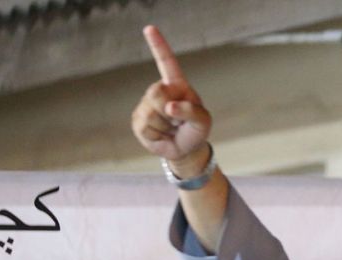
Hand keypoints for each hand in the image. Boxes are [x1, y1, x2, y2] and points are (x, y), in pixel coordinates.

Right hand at [131, 25, 211, 170]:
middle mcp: (159, 91)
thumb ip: (191, 111)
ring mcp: (146, 105)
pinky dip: (158, 136)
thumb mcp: (203, 121)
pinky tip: (162, 135)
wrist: (185, 149)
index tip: (149, 28)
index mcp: (177, 85)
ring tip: (172, 129)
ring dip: (166, 127)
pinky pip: (146, 127)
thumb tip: (169, 107)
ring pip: (151, 114)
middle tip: (178, 120)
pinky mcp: (138, 121)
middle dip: (169, 110)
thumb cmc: (196, 130)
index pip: (167, 62)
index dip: (158, 45)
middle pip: (156, 92)